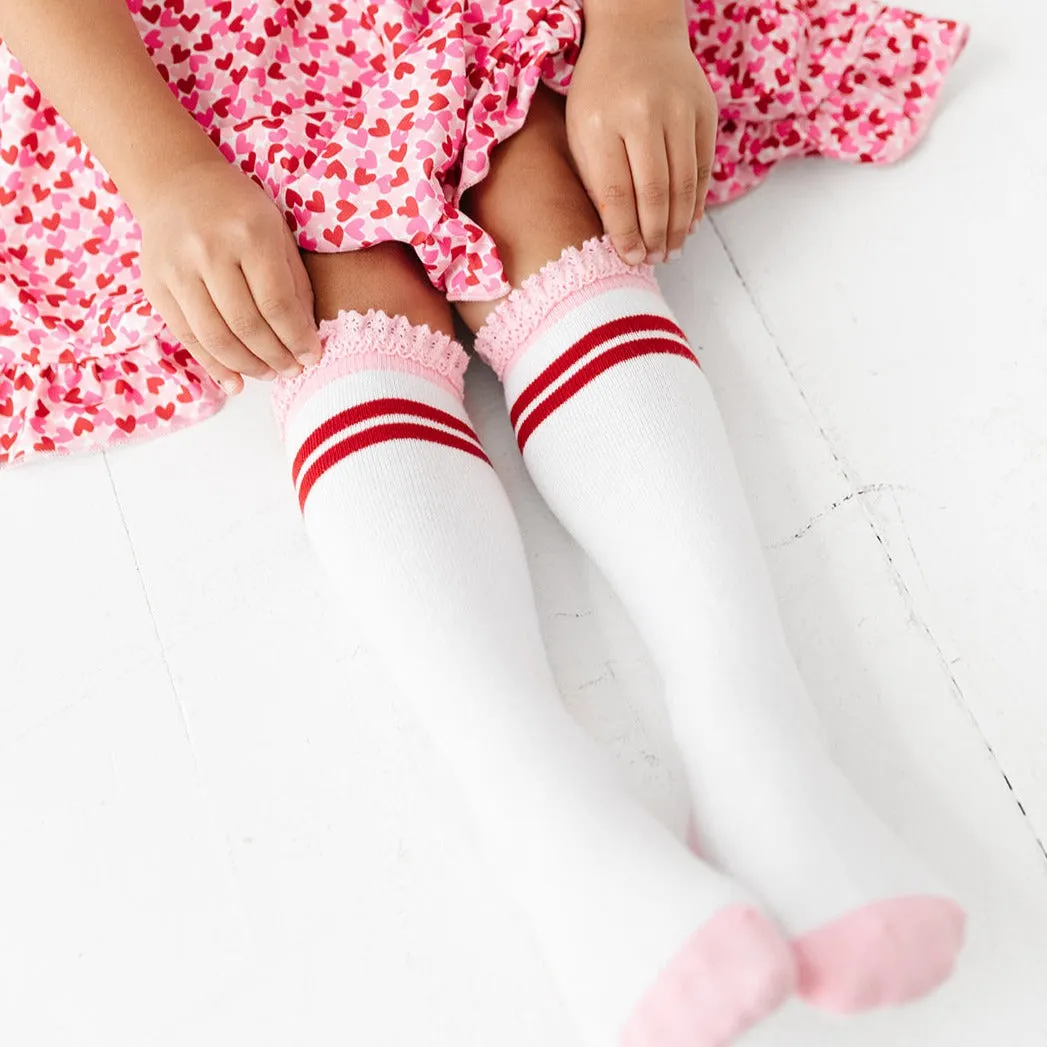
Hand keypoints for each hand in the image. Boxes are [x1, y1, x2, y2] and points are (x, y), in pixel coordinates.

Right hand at [137, 158, 320, 394]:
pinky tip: (235, 381)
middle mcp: (209, 251)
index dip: (297, 338)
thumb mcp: (278, 234)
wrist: (176, 182)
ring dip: (247, 366)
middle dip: (275, 357)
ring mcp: (176, 269)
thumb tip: (306, 338)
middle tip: (292, 371)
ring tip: (269, 375)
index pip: (277, 303)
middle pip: (247, 325)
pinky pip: (187, 337)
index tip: (312, 356)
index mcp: (249, 234)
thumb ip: (294, 284)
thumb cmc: (239, 211)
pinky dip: (213, 365)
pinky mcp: (155, 286)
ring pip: (215, 337)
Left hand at [566, 14, 717, 264]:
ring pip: (684, 184)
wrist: (636, 30)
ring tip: (671, 250)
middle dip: (655, 235)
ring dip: (679, 225)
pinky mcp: (704, 110)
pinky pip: (703, 167)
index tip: (630, 258)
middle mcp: (642, 114)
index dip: (626, 233)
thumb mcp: (581, 131)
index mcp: (601, 123)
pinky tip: (689, 223)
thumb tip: (620, 235)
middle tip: (653, 259)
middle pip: (654, 193)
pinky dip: (697, 201)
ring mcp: (678, 110)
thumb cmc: (600, 90)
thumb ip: (597, 180)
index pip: (616, 194)